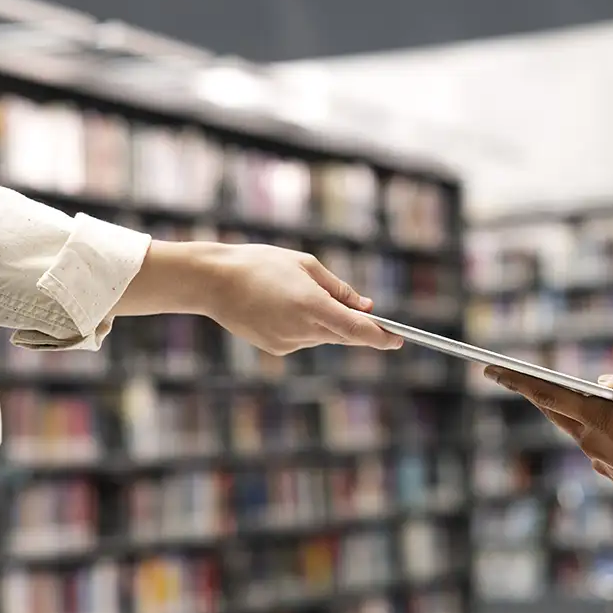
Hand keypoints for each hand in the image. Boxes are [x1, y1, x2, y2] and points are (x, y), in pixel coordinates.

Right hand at [121, 241, 403, 355]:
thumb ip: (340, 288)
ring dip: (324, 321)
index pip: (358, 331)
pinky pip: (303, 338)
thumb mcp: (306, 265)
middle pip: (344, 335)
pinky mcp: (276, 348)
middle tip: (360, 308)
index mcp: (313, 306)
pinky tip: (281, 306)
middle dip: (354, 324)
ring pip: (323, 336)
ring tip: (296, 294)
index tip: (399, 339)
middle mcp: (303, 330)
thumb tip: (367, 306)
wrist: (213, 281)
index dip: (382, 337)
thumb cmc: (261, 264)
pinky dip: (303, 325)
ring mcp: (288, 342)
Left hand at [485, 368, 612, 531]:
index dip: (520, 380)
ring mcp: (600, 461)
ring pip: (578, 426)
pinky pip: (597, 441)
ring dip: (572, 408)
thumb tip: (606, 381)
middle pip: (556, 410)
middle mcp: (592, 442)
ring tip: (574, 390)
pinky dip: (596, 426)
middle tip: (507, 375)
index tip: (494, 370)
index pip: (551, 395)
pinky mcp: (612, 473)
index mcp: (602, 421)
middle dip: (531, 391)